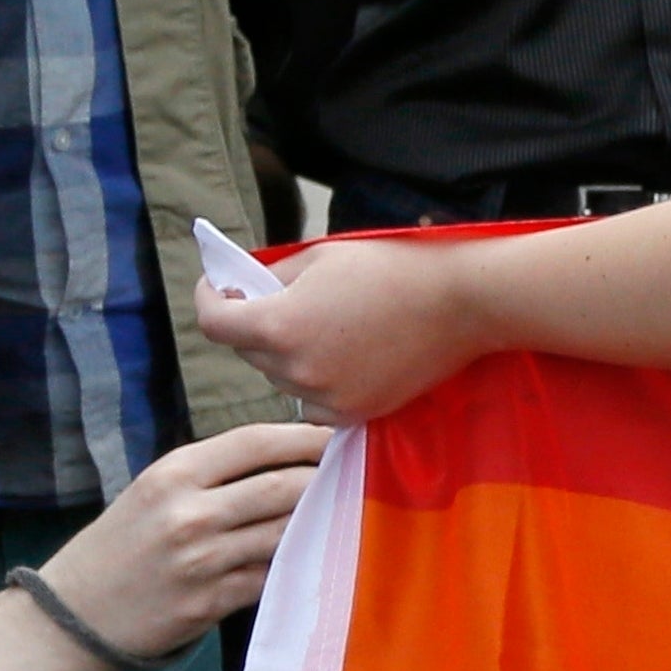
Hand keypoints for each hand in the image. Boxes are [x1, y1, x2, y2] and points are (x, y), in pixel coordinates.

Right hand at [33, 419, 329, 663]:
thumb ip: (212, 474)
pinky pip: (274, 575)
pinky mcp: (213, 601)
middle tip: (360, 475)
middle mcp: (189, 512)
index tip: (341, 436)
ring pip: (287, 531)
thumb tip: (286, 457)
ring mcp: (203, 559)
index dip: (306, 436)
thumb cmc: (122, 545)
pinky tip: (320, 554)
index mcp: (173, 474)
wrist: (75, 613)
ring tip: (351, 512)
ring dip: (324, 522)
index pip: (255, 441)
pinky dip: (300, 563)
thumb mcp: (153, 491)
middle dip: (329, 479)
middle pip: (284, 485)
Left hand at [197, 234, 487, 424]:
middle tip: (277, 300)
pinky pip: (313, 402)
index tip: (217, 290)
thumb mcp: (318, 258)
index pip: (212, 323)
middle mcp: (296, 368)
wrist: (461, 303)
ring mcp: (327, 396)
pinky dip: (316, 381)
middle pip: (248, 352)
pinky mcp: (356, 413)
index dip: (208, 300)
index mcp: (279, 325)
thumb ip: (270, 279)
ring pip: (281, 377)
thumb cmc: (392, 269)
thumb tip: (242, 293)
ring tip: (323, 327)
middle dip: (253, 324)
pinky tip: (343, 355)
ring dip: (287, 354)